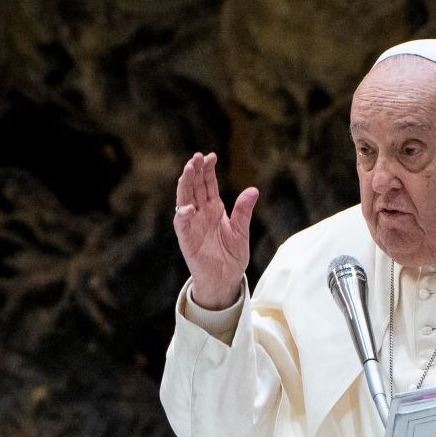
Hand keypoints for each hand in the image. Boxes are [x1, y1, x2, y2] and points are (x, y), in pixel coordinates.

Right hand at [174, 152, 257, 308]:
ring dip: (185, 186)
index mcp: (214, 209)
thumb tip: (253, 189)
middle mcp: (201, 213)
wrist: (225, 280)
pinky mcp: (186, 239)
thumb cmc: (232, 256)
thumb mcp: (241, 231)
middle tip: (196, 156)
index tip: (211, 156)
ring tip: (188, 170)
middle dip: (195, 171)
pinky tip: (189, 207)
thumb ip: (244, 211)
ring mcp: (192, 225)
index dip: (208, 170)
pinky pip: (182, 224)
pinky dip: (184, 215)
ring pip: (184, 200)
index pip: (208, 184)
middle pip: (195, 187)